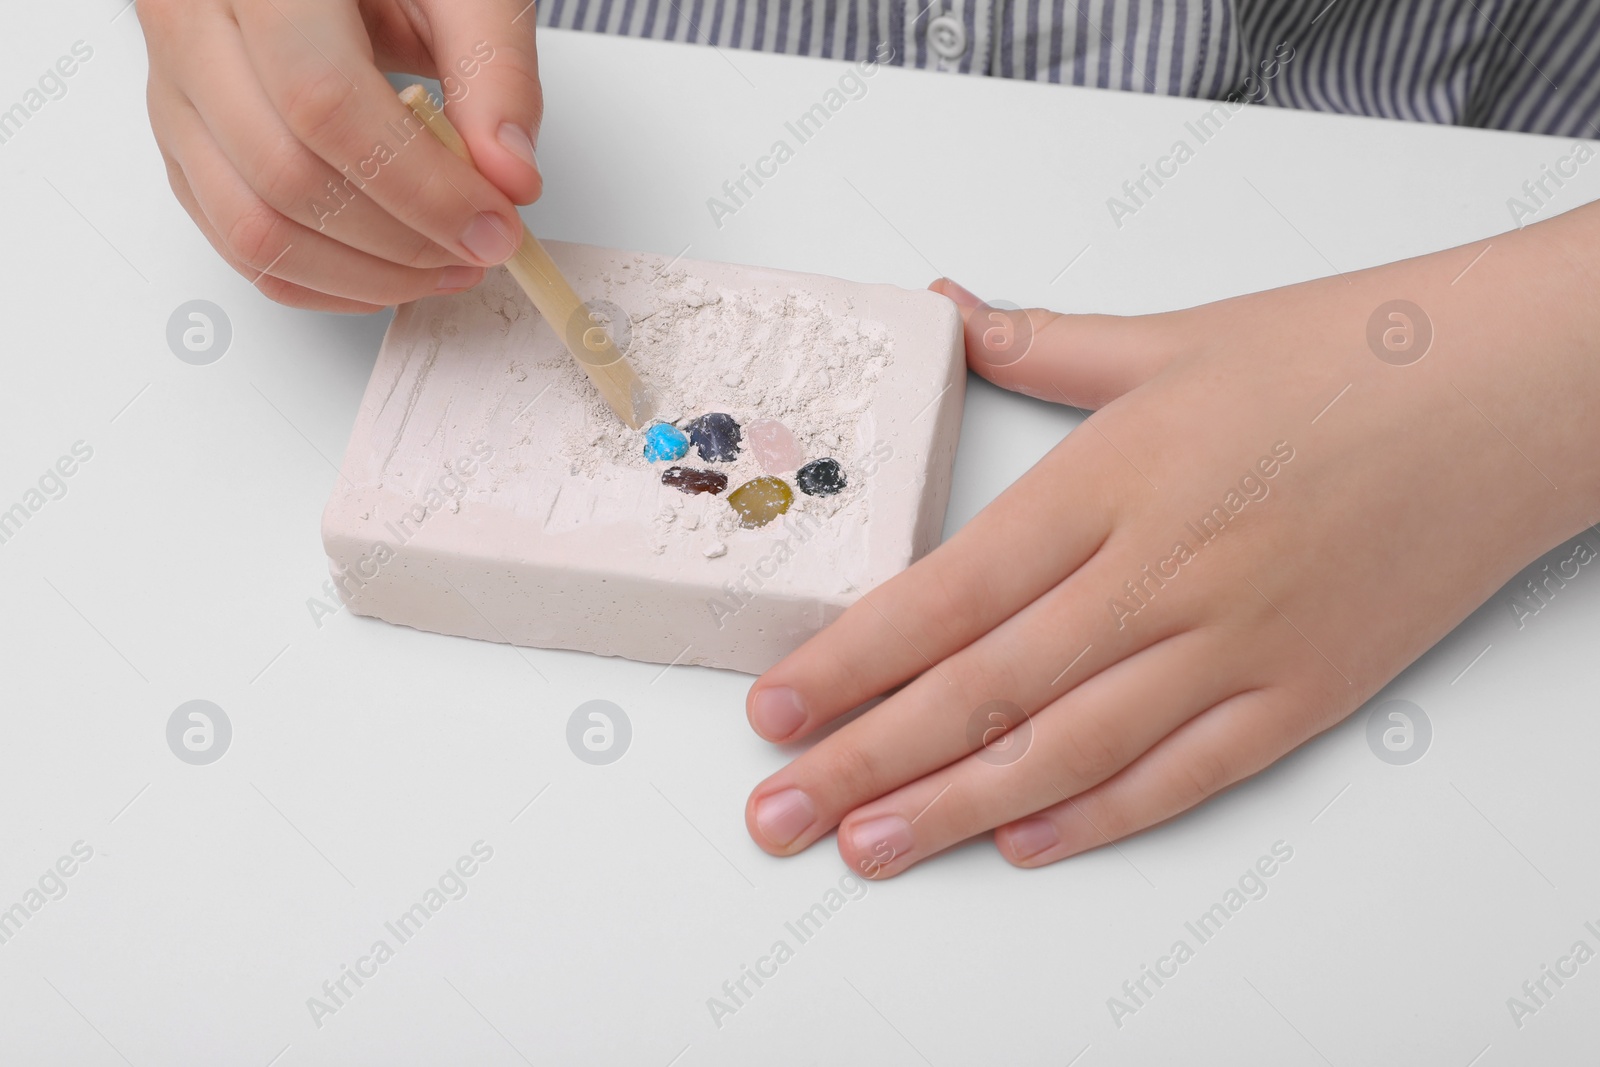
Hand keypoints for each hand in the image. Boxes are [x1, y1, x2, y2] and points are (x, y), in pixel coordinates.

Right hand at [138, 0, 542, 311]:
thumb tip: (511, 177)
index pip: (324, 103)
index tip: (494, 225)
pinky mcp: (181, 140)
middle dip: (400, 241)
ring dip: (362, 276)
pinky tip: (387, 272)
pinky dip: (319, 279)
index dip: (419, 187)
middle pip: (285, 177)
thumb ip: (494, 65)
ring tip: (444, 267)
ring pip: (249, 227)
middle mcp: (192, 26)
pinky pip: (234, 241)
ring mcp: (173, 90)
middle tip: (481, 249)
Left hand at [743, 203, 1599, 877]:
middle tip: (776, 813)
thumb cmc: (1346, 356)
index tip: (773, 710)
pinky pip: (1184, 776)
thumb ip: (1042, 340)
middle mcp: (1162, 574)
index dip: (850, 661)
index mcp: (1113, 478)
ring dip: (954, 808)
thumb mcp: (1178, 337)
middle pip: (984, 689)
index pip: (948, 592)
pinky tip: (1020, 842)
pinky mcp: (1305, 695)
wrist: (1511, 395)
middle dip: (866, 760)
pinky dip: (1098, 817)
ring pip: (1068, 750)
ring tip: (866, 847)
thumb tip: (951, 307)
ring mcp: (1236, 646)